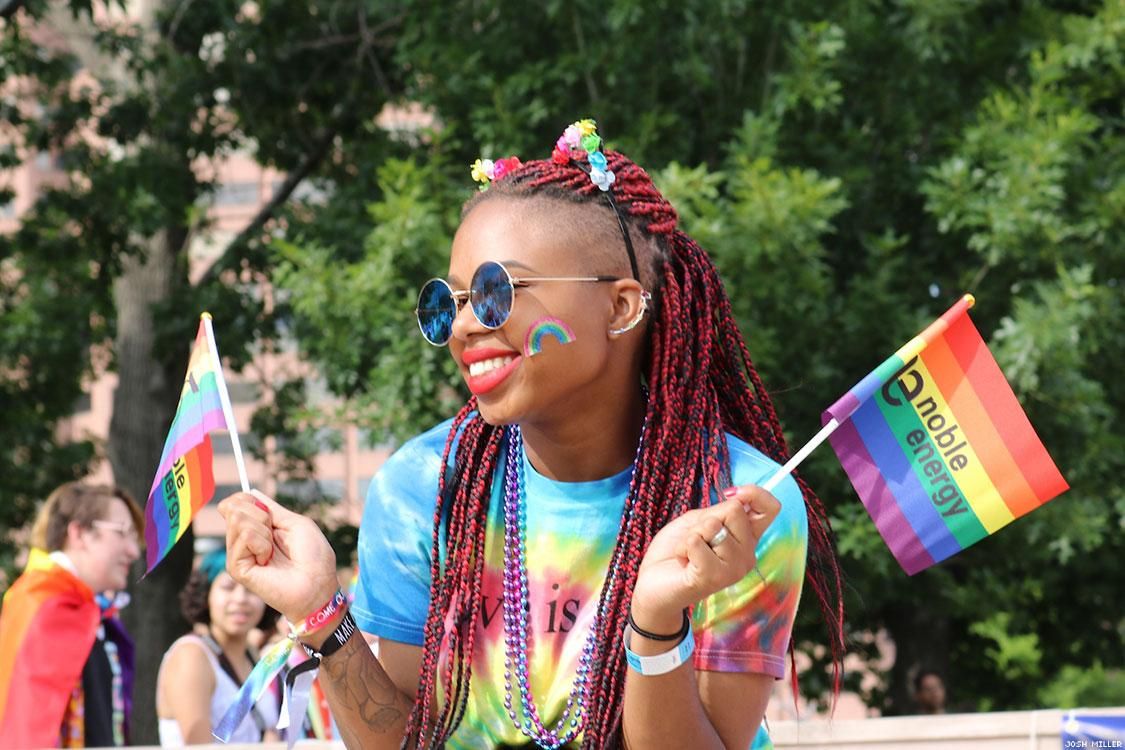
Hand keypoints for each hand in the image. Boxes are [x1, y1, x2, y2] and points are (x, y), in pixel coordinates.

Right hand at [218, 490, 338, 623]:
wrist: (317, 585)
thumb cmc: (313, 556)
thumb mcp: (294, 522)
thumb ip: (269, 508)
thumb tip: (248, 492)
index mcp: (258, 529)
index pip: (237, 503)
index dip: (249, 500)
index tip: (269, 514)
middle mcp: (244, 541)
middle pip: (234, 508)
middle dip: (262, 515)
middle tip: (276, 536)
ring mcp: (238, 555)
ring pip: (237, 520)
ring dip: (264, 530)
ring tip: (273, 551)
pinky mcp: (236, 568)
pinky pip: (243, 537)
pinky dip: (261, 543)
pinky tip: (267, 560)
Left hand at [630, 485, 779, 631]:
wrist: (654, 584)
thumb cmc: (677, 550)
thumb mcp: (700, 520)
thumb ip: (722, 510)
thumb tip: (739, 497)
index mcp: (747, 538)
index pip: (770, 508)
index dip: (755, 493)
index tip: (731, 494)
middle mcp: (747, 555)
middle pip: (735, 510)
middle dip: (706, 518)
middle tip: (695, 539)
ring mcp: (734, 569)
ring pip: (712, 525)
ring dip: (691, 534)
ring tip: (688, 553)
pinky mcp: (714, 578)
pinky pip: (696, 541)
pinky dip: (683, 546)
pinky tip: (684, 561)